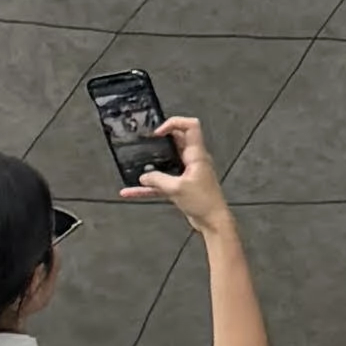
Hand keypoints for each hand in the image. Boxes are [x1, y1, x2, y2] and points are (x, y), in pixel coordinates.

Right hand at [129, 112, 230, 230]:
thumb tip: (144, 176)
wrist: (213, 222)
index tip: (158, 132)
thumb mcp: (177, 188)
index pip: (191, 126)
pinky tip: (132, 191)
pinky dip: (149, 186)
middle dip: (160, 140)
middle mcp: (193, 160)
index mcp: (197, 155)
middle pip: (177, 141)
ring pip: (167, 162)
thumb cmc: (204, 203)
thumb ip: (157, 180)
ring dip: (153, 163)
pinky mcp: (182, 185)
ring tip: (137, 162)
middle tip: (146, 143)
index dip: (174, 123)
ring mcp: (188, 172)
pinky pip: (162, 182)